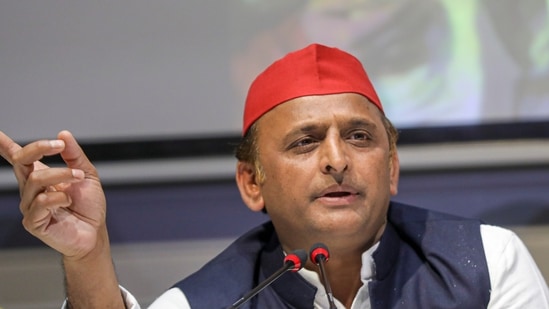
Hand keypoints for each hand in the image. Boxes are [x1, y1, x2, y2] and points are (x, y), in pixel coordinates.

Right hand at [0, 130, 106, 259]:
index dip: (3, 145)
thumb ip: (74, 155)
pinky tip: (68, 201)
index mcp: (40, 175)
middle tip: (60, 146)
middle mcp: (30, 189)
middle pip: (21, 161)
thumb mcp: (87, 174)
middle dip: (39, 148)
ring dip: (61, 174)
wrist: (95, 232)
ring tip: (78, 177)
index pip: (17, 158)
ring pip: (35, 180)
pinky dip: (59, 197)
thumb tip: (63, 134)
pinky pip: (40, 202)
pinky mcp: (33, 222)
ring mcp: (29, 205)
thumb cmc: (89, 206)